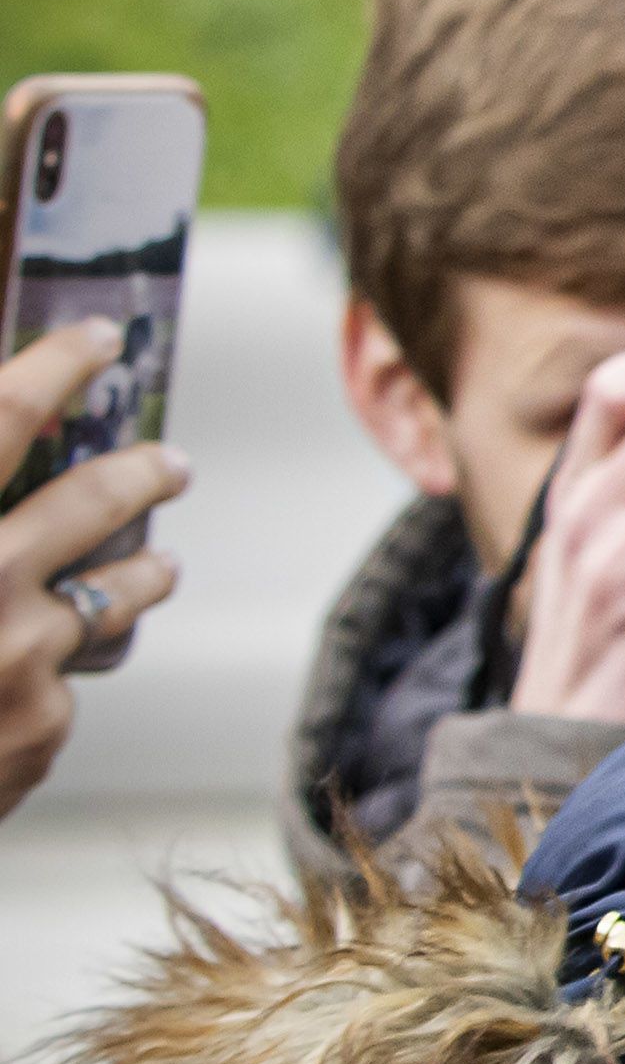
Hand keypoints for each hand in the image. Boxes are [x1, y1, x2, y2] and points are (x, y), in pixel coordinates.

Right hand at [0, 321, 186, 824]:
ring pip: (112, 594)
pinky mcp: (42, 725)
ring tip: (162, 565)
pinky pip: (59, 682)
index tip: (101, 338)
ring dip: (141, 573)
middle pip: (90, 500)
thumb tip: (12, 429)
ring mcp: (19, 656)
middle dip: (140, 473)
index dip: (56, 366)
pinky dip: (40, 677)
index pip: (2, 416)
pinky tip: (16, 692)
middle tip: (170, 463)